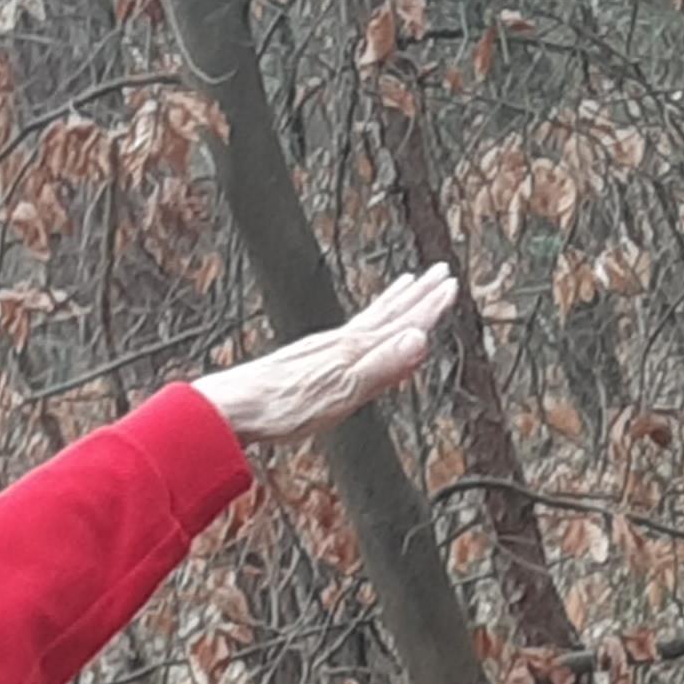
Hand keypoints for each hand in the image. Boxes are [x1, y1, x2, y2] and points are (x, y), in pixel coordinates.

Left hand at [192, 265, 458, 445]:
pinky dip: (364, 324)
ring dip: (392, 303)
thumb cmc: (281, 406)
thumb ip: (381, 367)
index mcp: (352, 351)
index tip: (450, 287)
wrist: (233, 409)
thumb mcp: (341, 392)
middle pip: (387, 314)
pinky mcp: (308, 361)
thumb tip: (419, 340)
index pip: (401, 323)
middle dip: (417, 297)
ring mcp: (323, 350)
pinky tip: (357, 331)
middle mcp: (340, 343)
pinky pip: (348, 333)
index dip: (428, 308)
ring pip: (368, 320)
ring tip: (407, 287)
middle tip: (440, 274)